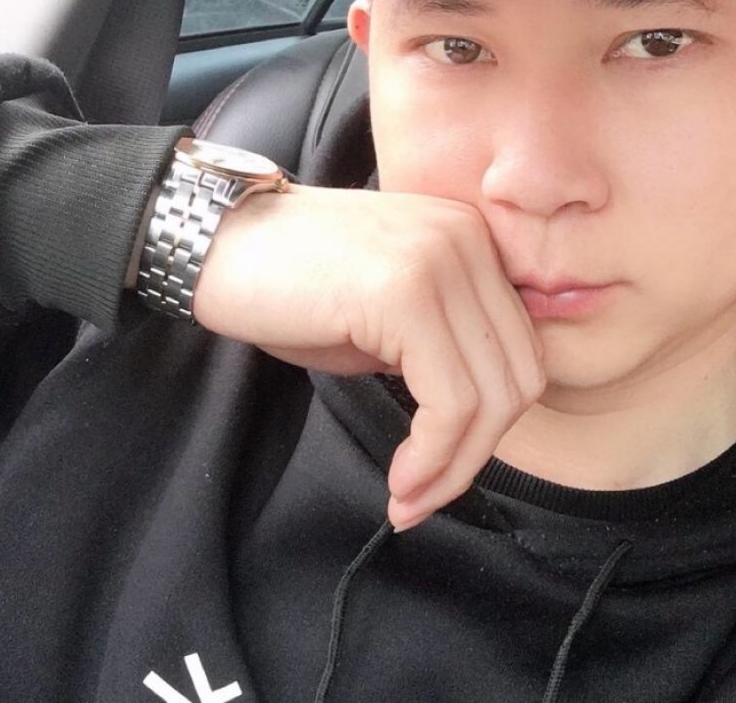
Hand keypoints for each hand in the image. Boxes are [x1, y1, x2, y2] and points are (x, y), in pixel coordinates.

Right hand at [192, 185, 544, 530]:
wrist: (214, 245)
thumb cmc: (285, 286)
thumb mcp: (382, 315)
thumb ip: (439, 348)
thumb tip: (478, 424)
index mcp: (469, 239)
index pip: (520, 347)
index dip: (492, 424)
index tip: (444, 470)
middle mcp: (467, 240)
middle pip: (520, 373)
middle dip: (477, 452)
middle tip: (424, 495)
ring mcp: (440, 260)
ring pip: (491, 395)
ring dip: (453, 466)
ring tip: (407, 496)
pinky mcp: (406, 292)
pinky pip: (449, 400)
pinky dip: (433, 455)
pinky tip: (399, 478)